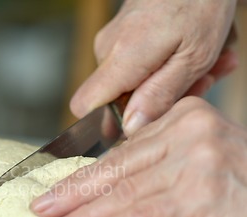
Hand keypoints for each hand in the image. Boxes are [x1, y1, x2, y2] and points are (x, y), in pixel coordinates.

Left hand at [31, 97, 246, 216]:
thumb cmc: (243, 184)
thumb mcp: (198, 160)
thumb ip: (157, 163)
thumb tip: (105, 180)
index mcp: (183, 116)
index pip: (122, 153)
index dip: (84, 176)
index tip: (55, 191)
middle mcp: (189, 129)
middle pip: (117, 171)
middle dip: (73, 194)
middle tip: (42, 209)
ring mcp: (198, 158)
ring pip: (125, 194)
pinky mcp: (204, 192)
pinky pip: (144, 215)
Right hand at [71, 0, 237, 135]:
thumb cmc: (201, 2)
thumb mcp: (193, 57)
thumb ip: (160, 95)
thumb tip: (131, 128)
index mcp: (121, 59)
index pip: (85, 106)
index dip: (106, 123)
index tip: (138, 124)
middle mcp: (108, 50)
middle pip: (117, 98)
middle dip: (158, 99)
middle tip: (200, 83)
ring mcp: (112, 40)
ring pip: (132, 81)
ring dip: (170, 80)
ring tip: (208, 63)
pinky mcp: (122, 34)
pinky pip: (137, 63)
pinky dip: (167, 64)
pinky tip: (194, 52)